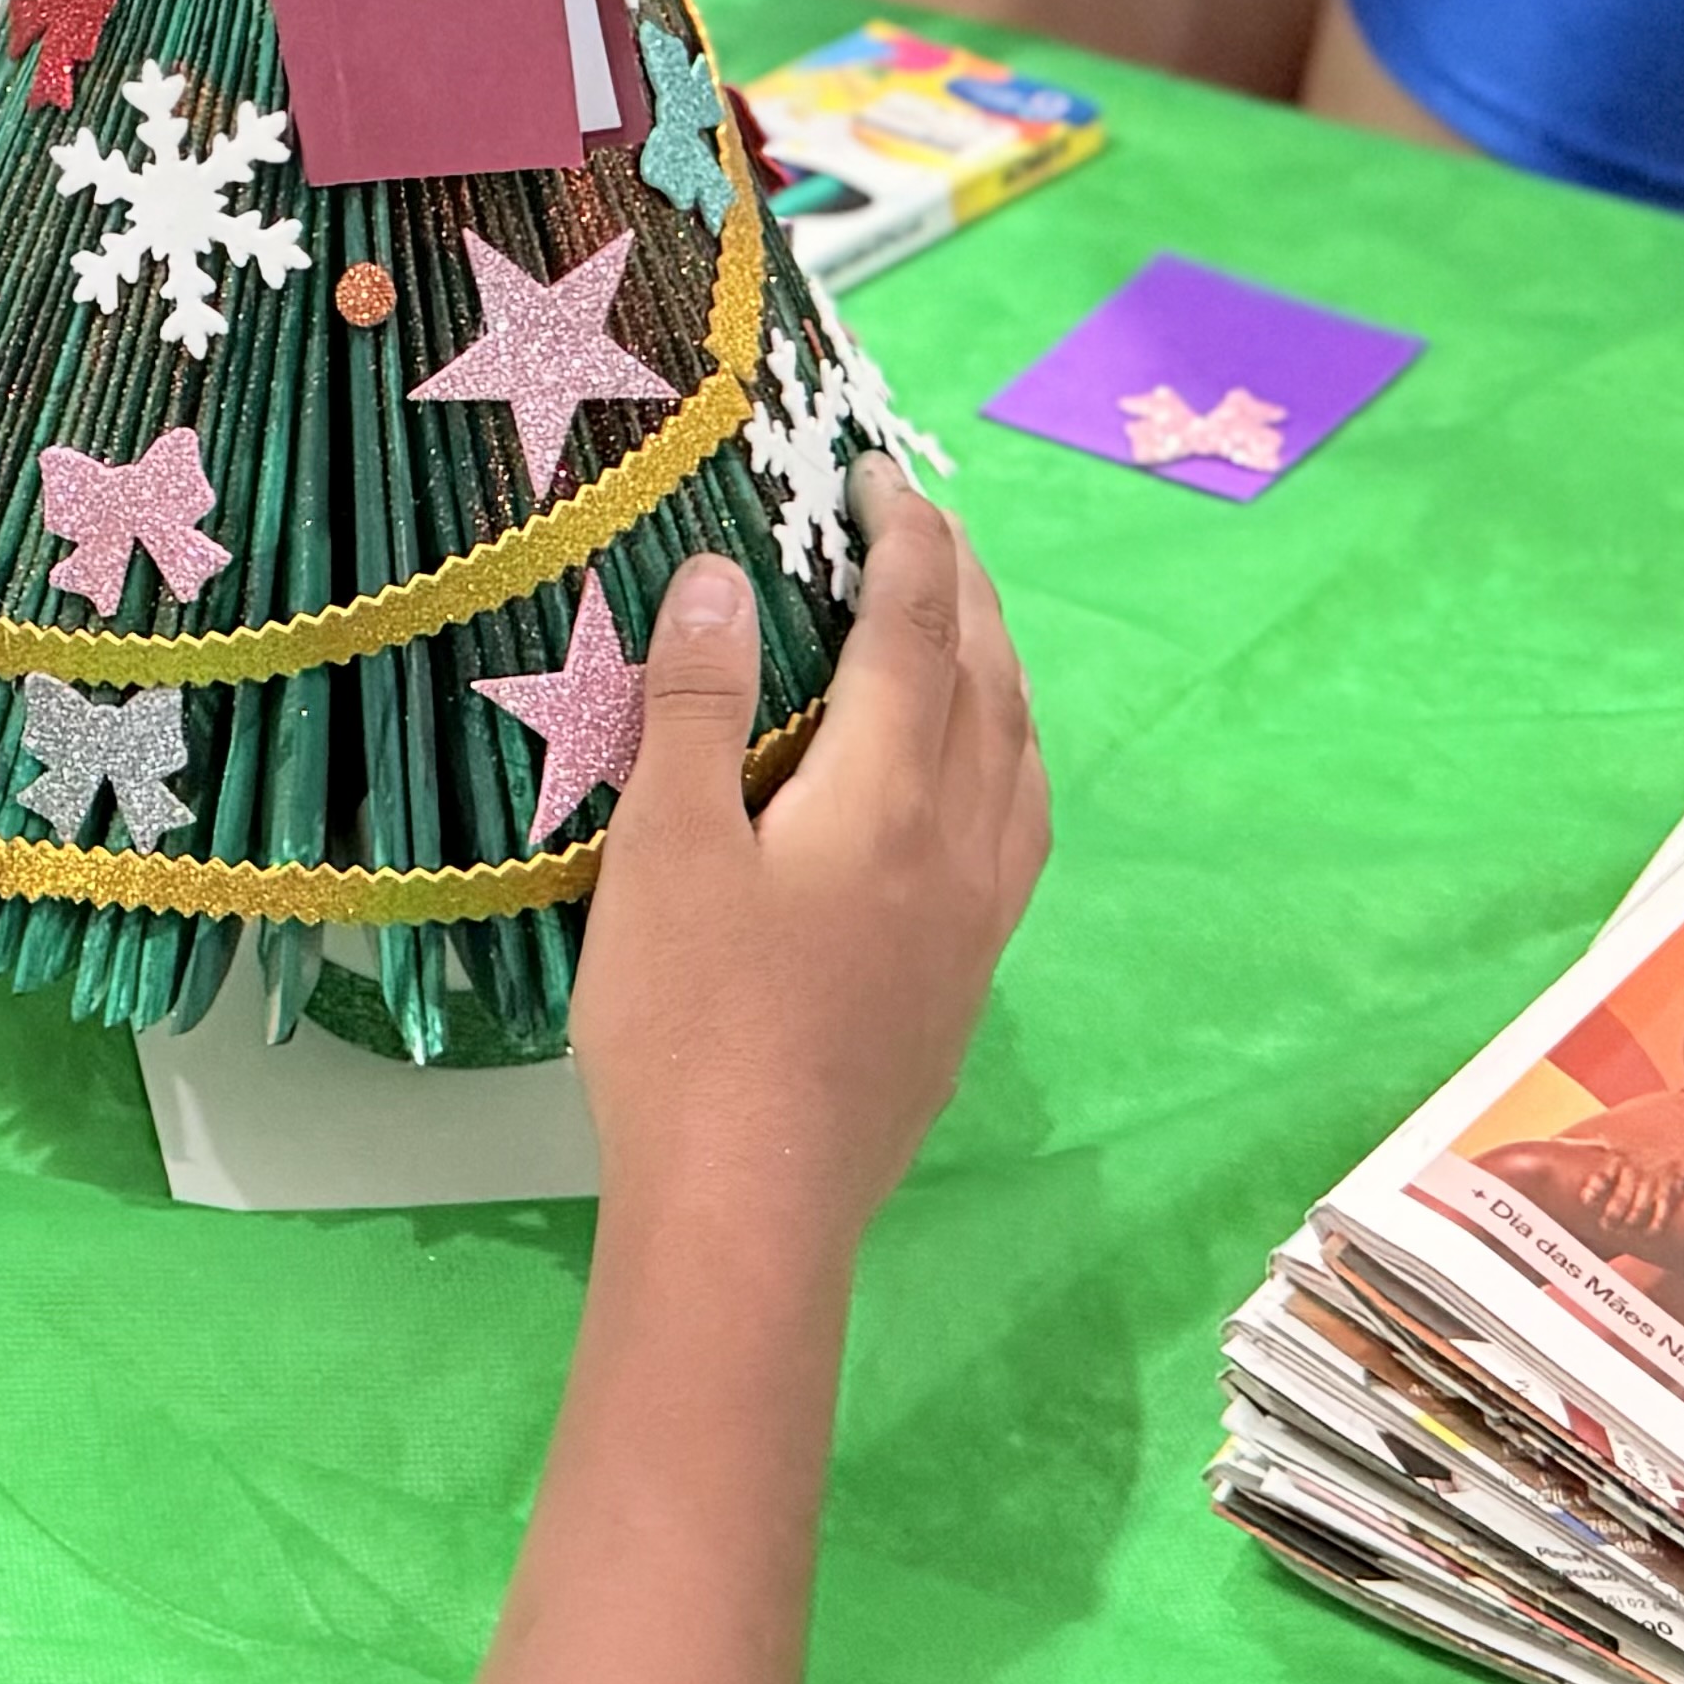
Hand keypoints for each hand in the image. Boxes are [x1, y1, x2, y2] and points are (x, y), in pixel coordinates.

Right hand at [571, 465, 1050, 1246]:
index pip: (914, 630)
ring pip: (1019, 758)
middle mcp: (959, 844)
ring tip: (967, 627)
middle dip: (962, 587)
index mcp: (886, 797)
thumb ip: (700, 706)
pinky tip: (978, 781)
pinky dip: (1007, 758)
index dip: (903, 539)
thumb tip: (732, 574)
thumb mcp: (663, 849)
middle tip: (921, 522)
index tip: (878, 475)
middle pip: (987, 682)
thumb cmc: (687, 1023)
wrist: (750, 1208)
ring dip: (1000, 669)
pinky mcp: (966, 984)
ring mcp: (975, 921)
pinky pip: (1018, 830)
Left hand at [1580, 1152, 1683, 1247]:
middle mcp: (1635, 1171)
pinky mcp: (1671, 1188)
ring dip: (1631, 1219)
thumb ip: (1588, 1144)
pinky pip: (1664, 1208)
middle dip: (1613, 1212)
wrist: (1677, 1147)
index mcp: (1617, 1160)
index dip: (1595, 1188)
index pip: (1603, 1175)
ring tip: (1621, 1232)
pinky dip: (1657, 1222)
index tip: (1585, 1200)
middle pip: (1622, 1195)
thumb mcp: (1614, 1142)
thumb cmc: (1638, 1149)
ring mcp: (1653, 1180)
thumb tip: (1554, 1141)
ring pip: (1641, 1205)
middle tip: (1604, 1226)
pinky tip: (1649, 1233)